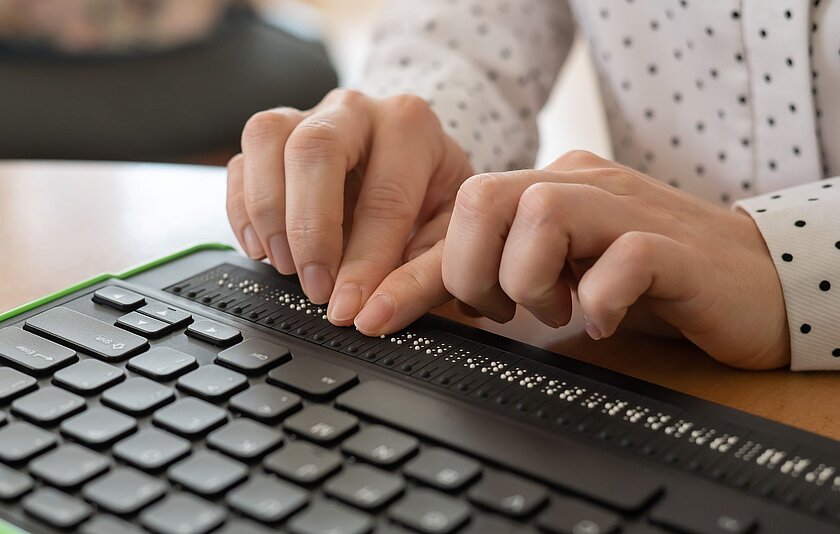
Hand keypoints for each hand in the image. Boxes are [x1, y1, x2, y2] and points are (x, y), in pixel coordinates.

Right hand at [226, 89, 472, 323]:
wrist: (418, 170)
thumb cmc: (434, 202)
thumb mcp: (449, 241)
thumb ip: (420, 280)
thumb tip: (373, 315)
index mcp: (412, 128)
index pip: (383, 197)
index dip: (363, 261)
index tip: (348, 307)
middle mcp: (357, 111)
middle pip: (315, 148)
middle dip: (308, 229)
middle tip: (315, 287)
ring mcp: (309, 115)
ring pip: (266, 138)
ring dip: (268, 211)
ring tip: (286, 265)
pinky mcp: (275, 138)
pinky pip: (242, 160)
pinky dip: (242, 209)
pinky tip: (262, 249)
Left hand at [361, 150, 789, 369]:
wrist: (751, 280)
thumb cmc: (647, 281)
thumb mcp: (562, 275)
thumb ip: (504, 277)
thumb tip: (429, 302)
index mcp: (547, 190)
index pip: (460, 215)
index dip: (409, 272)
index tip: (373, 318)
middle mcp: (580, 187)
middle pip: (484, 197)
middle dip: (471, 270)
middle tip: (502, 310)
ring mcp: (628, 210)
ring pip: (541, 215)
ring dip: (530, 282)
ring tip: (560, 309)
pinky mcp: (673, 246)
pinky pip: (621, 257)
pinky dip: (599, 299)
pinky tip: (606, 318)